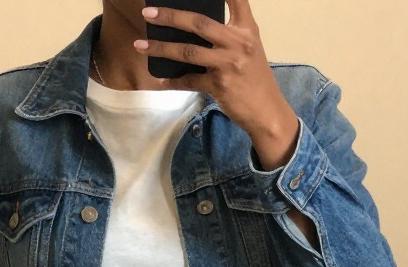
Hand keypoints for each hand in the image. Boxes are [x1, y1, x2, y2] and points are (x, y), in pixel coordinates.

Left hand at [136, 0, 296, 144]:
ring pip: (188, 51)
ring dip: (161, 48)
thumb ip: (228, 35)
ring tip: (141, 45)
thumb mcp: (249, 49)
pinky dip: (173, 81)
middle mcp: (238, 42)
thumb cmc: (254, 78)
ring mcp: (228, 63)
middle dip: (170, 16)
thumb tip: (193, 28)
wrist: (267, 111)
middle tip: (148, 13)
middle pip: (199, 23)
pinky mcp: (219, 85)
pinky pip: (189, 81)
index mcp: (246, 29)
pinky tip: (161, 80)